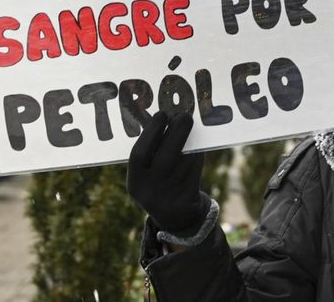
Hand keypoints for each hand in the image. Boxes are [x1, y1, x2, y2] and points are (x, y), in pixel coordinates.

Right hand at [126, 111, 207, 235]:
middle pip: (166, 157)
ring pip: (184, 161)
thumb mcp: (147, 175)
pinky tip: (197, 143)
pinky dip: (197, 153)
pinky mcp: (188, 197)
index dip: (151, 133)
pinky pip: (195, 169)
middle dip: (176, 132)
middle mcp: (150, 190)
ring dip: (189, 140)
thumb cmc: (159, 185)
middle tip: (183, 115)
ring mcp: (170, 196)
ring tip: (189, 125)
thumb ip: (151, 153)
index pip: (139, 155)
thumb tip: (167, 117)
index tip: (161, 114)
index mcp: (135, 183)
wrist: (175, 218)